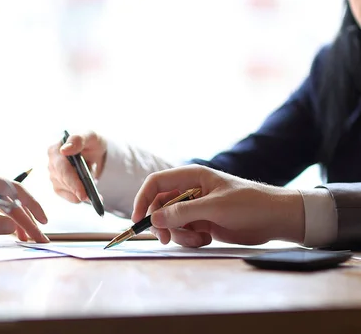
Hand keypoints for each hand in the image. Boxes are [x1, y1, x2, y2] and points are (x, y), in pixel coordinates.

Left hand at [0, 168, 49, 242]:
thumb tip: (13, 226)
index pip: (12, 192)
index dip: (29, 209)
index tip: (39, 226)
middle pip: (16, 196)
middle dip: (29, 218)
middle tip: (40, 238)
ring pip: (12, 201)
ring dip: (22, 219)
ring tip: (28, 238)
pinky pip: (4, 204)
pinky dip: (12, 218)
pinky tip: (18, 232)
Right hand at [47, 131, 106, 202]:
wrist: (94, 152)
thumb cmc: (91, 142)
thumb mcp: (90, 136)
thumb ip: (78, 139)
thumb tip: (64, 150)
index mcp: (55, 149)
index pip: (61, 168)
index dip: (72, 181)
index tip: (82, 193)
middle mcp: (51, 163)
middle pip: (62, 181)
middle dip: (78, 190)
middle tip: (92, 197)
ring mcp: (54, 176)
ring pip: (65, 191)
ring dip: (80, 193)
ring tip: (94, 192)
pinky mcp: (59, 186)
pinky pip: (68, 197)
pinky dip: (79, 198)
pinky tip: (89, 195)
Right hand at [132, 165, 304, 247]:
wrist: (276, 219)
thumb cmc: (250, 204)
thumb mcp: (214, 207)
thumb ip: (183, 212)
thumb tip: (155, 219)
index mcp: (191, 176)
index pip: (156, 183)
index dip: (143, 199)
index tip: (139, 219)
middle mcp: (190, 191)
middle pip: (160, 206)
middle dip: (161, 223)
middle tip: (165, 239)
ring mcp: (195, 208)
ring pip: (171, 222)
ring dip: (179, 234)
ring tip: (198, 238)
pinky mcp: (202, 223)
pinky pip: (183, 232)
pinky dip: (190, 239)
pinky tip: (207, 239)